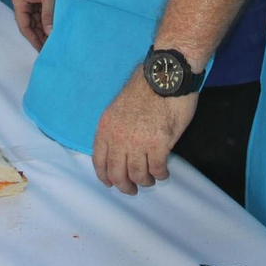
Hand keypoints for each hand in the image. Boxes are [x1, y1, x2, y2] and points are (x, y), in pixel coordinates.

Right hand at [11, 0, 56, 50]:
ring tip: (53, 41)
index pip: (24, 25)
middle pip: (29, 23)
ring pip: (35, 19)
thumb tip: (49, 32)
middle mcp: (22, 0)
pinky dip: (46, 19)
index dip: (32, 38)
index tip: (41, 49)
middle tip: (49, 49)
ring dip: (43, 28)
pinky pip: (40, 11)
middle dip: (39, 36)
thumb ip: (49, 13)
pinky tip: (54, 27)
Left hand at [92, 73, 197, 194]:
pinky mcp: (159, 145)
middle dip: (125, 186)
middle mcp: (118, 138)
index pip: (99, 161)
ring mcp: (138, 143)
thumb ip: (116, 127)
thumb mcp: (119, 106)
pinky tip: (163, 172)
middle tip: (132, 189)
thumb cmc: (145, 86)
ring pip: (138, 175)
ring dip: (145, 181)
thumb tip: (120, 146)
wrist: (166, 75)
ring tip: (150, 180)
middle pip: (117, 174)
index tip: (111, 183)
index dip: (105, 176)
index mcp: (106, 128)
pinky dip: (161, 174)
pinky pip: (158, 169)